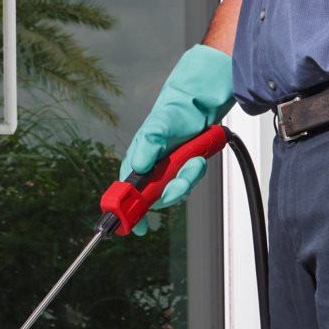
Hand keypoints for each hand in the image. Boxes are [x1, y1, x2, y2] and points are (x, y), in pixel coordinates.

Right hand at [115, 44, 233, 232]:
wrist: (201, 101)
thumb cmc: (175, 109)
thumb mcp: (159, 124)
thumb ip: (148, 143)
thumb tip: (139, 167)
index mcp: (138, 159)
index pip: (126, 191)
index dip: (128, 212)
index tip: (134, 227)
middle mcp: (151, 167)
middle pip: (154, 196)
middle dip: (169, 194)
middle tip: (179, 185)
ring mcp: (169, 169)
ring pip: (175, 190)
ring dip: (186, 181)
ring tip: (193, 162)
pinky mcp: (184, 168)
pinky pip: (189, 181)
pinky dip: (195, 173)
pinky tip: (197, 159)